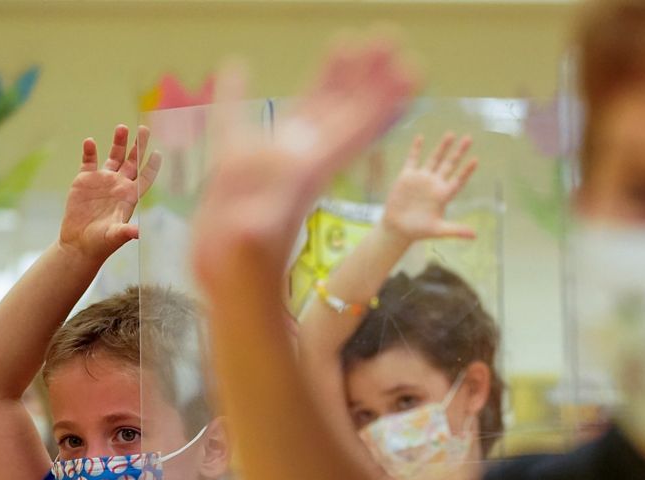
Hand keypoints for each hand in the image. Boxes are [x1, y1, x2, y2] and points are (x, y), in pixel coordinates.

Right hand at [58, 125, 161, 260]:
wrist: (79, 243)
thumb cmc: (101, 243)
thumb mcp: (115, 236)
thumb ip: (126, 232)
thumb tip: (139, 233)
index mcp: (130, 196)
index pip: (145, 177)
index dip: (152, 166)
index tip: (158, 153)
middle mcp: (118, 185)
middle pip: (132, 161)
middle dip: (138, 146)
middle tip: (144, 129)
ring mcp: (102, 181)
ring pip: (114, 156)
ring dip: (118, 142)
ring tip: (122, 128)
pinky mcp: (84, 180)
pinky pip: (89, 161)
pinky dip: (90, 151)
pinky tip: (90, 142)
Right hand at [192, 38, 415, 286]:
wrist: (236, 279)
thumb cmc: (244, 261)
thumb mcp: (245, 241)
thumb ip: (250, 227)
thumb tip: (249, 226)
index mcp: (308, 168)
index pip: (356, 127)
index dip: (382, 98)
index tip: (409, 70)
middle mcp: (305, 156)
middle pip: (348, 107)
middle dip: (369, 73)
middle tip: (390, 36)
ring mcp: (287, 155)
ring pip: (322, 105)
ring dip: (341, 75)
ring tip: (355, 41)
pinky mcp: (263, 158)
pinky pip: (273, 114)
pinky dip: (261, 93)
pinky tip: (238, 66)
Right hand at [382, 133, 477, 243]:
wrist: (398, 228)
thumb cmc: (419, 231)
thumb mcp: (439, 230)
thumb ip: (456, 231)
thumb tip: (475, 236)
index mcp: (443, 195)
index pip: (458, 180)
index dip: (467, 171)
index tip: (475, 160)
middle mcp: (434, 184)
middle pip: (450, 164)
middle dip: (459, 152)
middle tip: (469, 138)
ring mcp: (421, 179)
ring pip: (434, 158)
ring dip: (442, 147)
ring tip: (451, 134)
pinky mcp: (407, 176)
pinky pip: (412, 159)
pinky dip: (416, 149)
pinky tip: (420, 137)